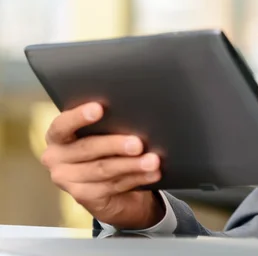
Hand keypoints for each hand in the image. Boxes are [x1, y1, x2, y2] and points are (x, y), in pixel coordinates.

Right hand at [41, 102, 164, 229]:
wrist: (107, 188)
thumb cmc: (105, 150)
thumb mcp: (102, 135)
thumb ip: (108, 126)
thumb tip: (133, 120)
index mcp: (58, 136)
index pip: (63, 125)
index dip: (79, 116)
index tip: (98, 108)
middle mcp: (56, 158)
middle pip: (87, 148)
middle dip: (116, 145)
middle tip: (138, 144)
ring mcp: (66, 180)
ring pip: (103, 169)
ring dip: (131, 165)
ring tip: (152, 161)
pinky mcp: (82, 197)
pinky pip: (113, 185)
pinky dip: (136, 178)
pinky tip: (152, 174)